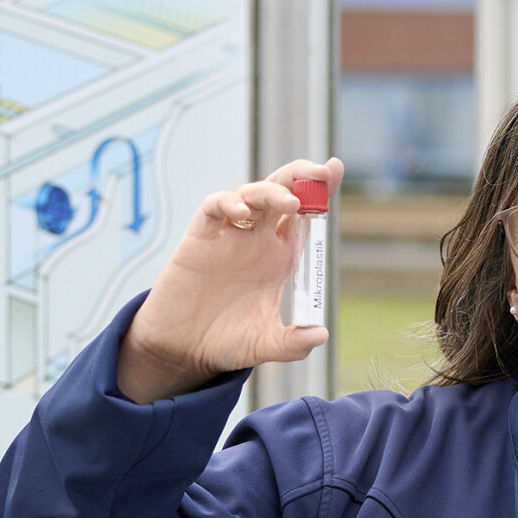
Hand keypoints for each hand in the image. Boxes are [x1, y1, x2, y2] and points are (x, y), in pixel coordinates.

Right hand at [115, 158, 342, 402]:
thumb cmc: (225, 341)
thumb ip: (292, 344)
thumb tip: (321, 334)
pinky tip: (242, 212)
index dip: (320, 191)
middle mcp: (258, 241)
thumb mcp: (264, 345)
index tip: (335, 169)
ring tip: (290, 202)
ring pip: (252, 195)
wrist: (182, 348)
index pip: (305, 217)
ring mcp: (229, 236)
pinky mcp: (200, 238)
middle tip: (320, 171)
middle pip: (282, 194)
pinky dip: (228, 202)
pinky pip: (214, 208)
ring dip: (271, 191)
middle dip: (301, 177)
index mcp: (280, 258)